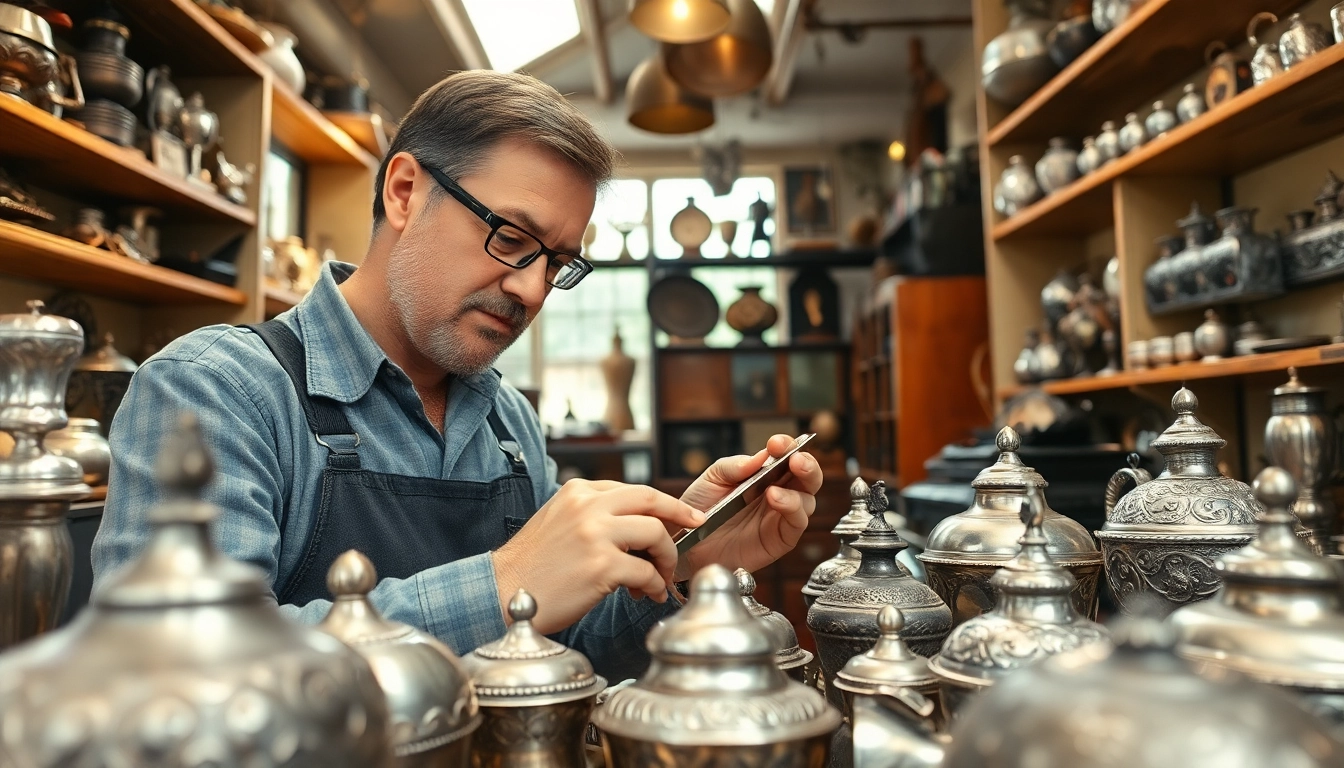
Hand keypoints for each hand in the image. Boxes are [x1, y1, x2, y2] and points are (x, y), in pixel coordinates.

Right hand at [491, 479, 704, 633]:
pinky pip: (646, 571)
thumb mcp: (559, 521)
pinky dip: (655, 584)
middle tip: (693, 527)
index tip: (679, 514)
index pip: (633, 489)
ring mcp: (596, 535)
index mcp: (578, 492)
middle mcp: (588, 506)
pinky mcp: (601, 566)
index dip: (663, 503)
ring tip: (660, 576)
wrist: (502, 592)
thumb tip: (635, 526)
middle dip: (679, 514)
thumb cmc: (531, 566)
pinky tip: (648, 594)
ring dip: (666, 557)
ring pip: (655, 534)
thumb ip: (593, 514)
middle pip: (651, 500)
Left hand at [676, 434, 822, 579]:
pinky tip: (775, 501)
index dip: (788, 446)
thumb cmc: (701, 509)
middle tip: (796, 459)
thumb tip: (761, 456)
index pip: (787, 456)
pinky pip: (798, 523)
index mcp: (764, 474)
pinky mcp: (780, 538)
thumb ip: (734, 466)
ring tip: (773, 489)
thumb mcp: (712, 479)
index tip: (777, 444)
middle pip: (808, 476)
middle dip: (807, 465)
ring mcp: (781, 516)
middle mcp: (778, 492)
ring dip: (797, 490)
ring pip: (808, 500)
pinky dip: (792, 510)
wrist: (689, 543)